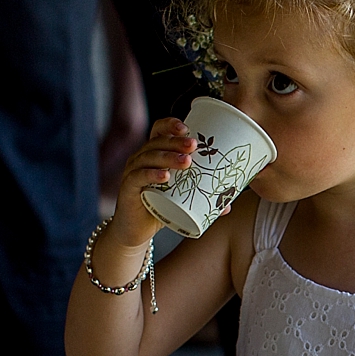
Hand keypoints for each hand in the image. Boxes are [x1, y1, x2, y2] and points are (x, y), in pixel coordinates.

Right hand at [109, 117, 197, 248]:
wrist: (136, 231)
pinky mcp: (127, 188)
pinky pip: (138, 177)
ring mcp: (132, 172)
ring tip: (186, 163)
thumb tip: (227, 205)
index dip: (170, 124)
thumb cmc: (160, 208)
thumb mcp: (181, 199)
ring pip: (148, 157)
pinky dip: (151, 175)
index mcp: (154, 154)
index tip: (187, 128)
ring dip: (168, 157)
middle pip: (157, 142)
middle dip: (176, 142)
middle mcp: (141, 158)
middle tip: (194, 146)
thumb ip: (203, 199)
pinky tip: (165, 176)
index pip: (159, 130)